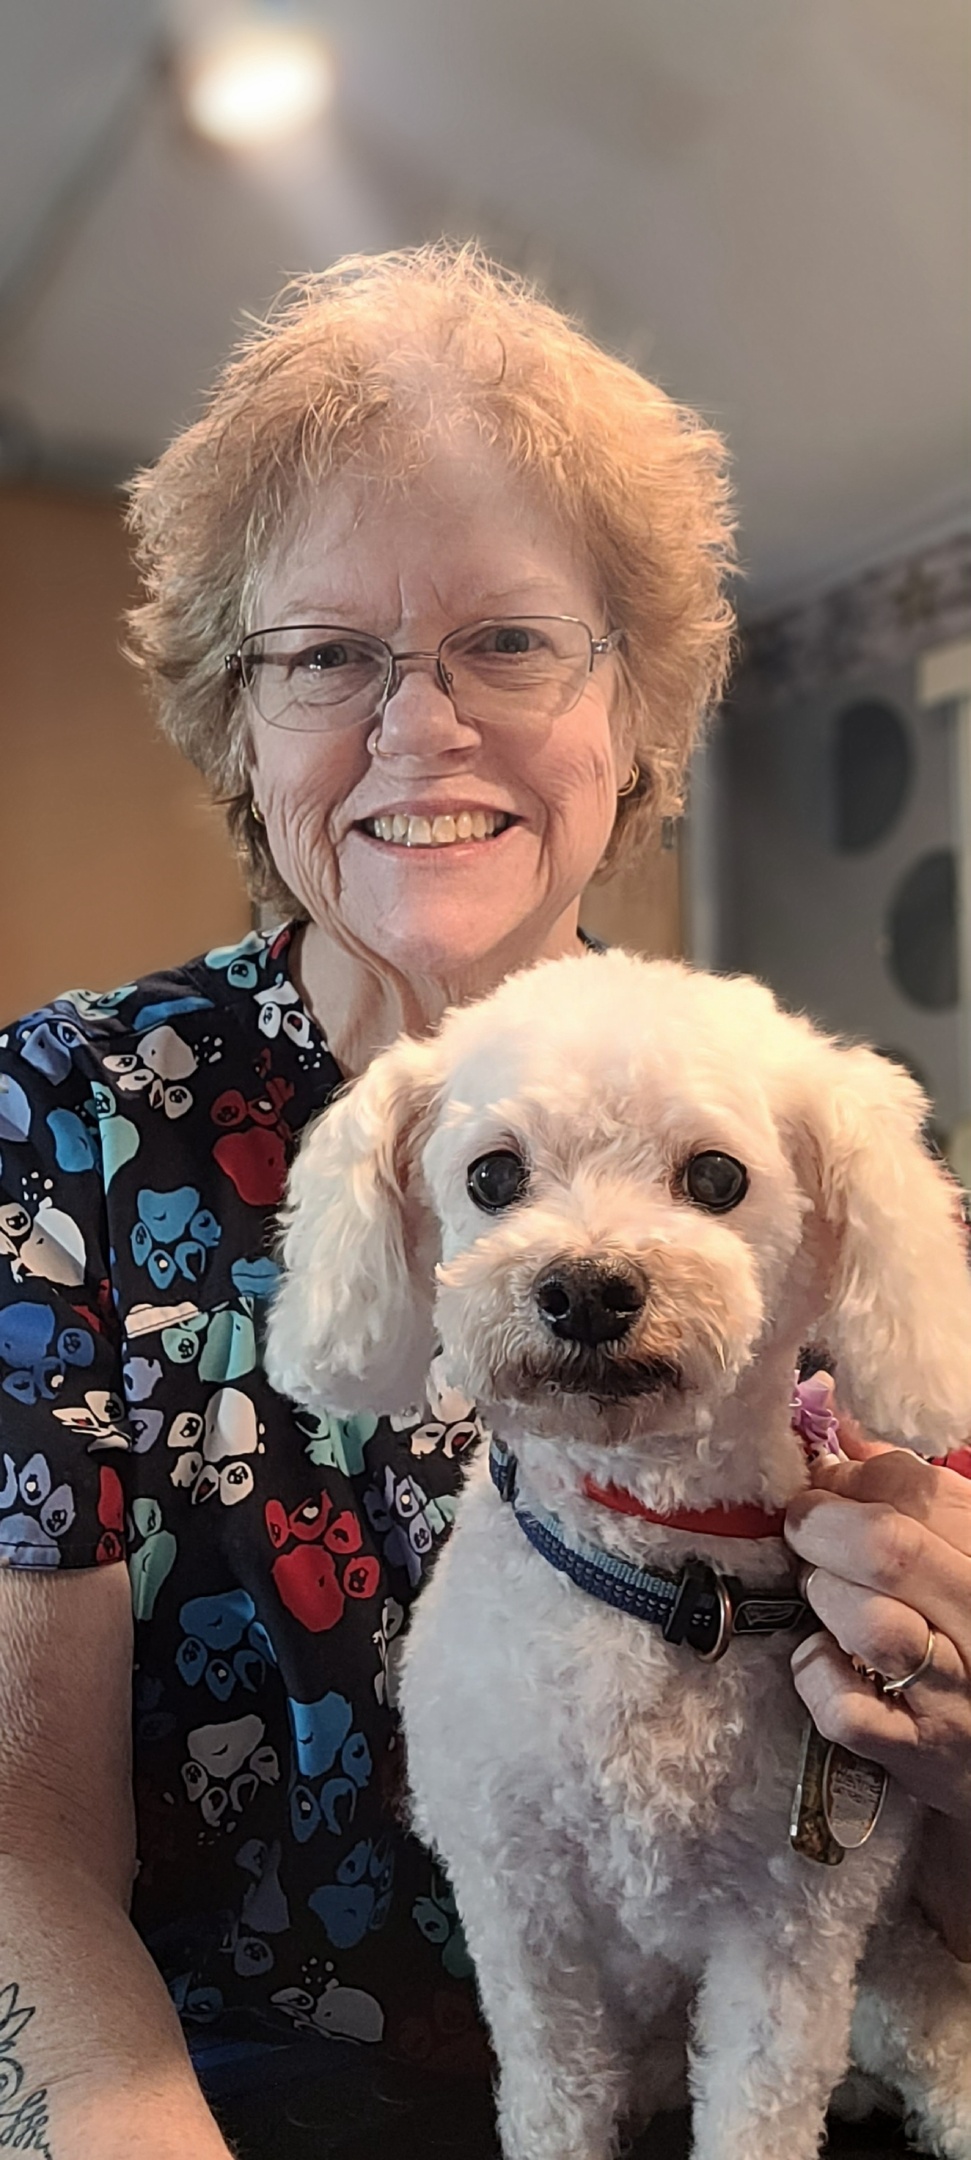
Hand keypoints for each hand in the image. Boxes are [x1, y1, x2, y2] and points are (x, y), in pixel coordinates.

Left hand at [784, 1421, 970, 1821]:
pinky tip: (826, 1659)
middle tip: (804, 1526)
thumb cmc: (968, 1635)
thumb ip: (916, 1496)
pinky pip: (844, 1708)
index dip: (856, 1475)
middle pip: (890, 1549)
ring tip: (822, 1594)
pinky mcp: (915, 1753)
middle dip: (822, 1524)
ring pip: (868, 1623)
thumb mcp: (960, 1555)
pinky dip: (817, 1673)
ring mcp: (952, 1694)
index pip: (924, 1489)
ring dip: (823, 1595)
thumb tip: (844, 1436)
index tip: (830, 1481)